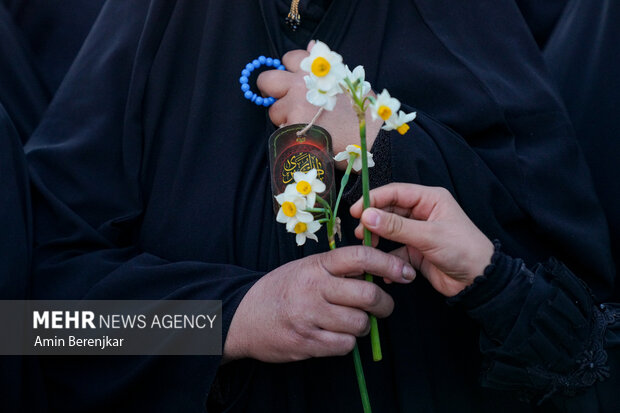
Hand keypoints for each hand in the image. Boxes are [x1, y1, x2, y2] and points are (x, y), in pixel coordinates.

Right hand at [224, 246, 415, 362]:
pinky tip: (336, 336)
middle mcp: (314, 288)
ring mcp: (309, 316)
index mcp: (316, 265)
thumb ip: (336, 269)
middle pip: (367, 294)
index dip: (388, 263)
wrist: (243, 316)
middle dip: (384, 304)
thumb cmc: (280, 289)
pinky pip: (344, 345)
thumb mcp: (305, 268)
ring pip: (359, 323)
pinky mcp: (307, 342)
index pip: (360, 257)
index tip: (404, 272)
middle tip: (383, 306)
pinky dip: (347, 342)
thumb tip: (376, 273)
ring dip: (363, 325)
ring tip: (353, 322)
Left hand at [257, 42, 382, 165]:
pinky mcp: (291, 126)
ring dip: (284, 117)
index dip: (289, 70)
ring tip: (304, 126)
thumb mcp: (346, 80)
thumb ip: (325, 65)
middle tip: (283, 101)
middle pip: (267, 79)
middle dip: (271, 90)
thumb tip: (311, 45)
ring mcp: (294, 105)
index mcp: (315, 70)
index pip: (289, 58)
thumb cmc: (360, 110)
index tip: (294, 82)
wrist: (368, 137)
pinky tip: (307, 138)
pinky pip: (280, 130)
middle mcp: (301, 84)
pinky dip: (290, 135)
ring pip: (273, 110)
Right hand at [350, 183, 493, 296]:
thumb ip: (396, 227)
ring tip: (369, 247)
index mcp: (430, 199)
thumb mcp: (428, 236)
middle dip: (373, 221)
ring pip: (390, 231)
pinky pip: (395, 250)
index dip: (374, 199)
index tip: (356, 211)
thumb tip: (367, 216)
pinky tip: (382, 268)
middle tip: (359, 232)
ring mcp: (418, 232)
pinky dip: (387, 258)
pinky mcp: (415, 251)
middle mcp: (422, 212)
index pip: (395, 192)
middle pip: (389, 211)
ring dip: (378, 238)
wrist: (479, 282)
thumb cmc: (462, 250)